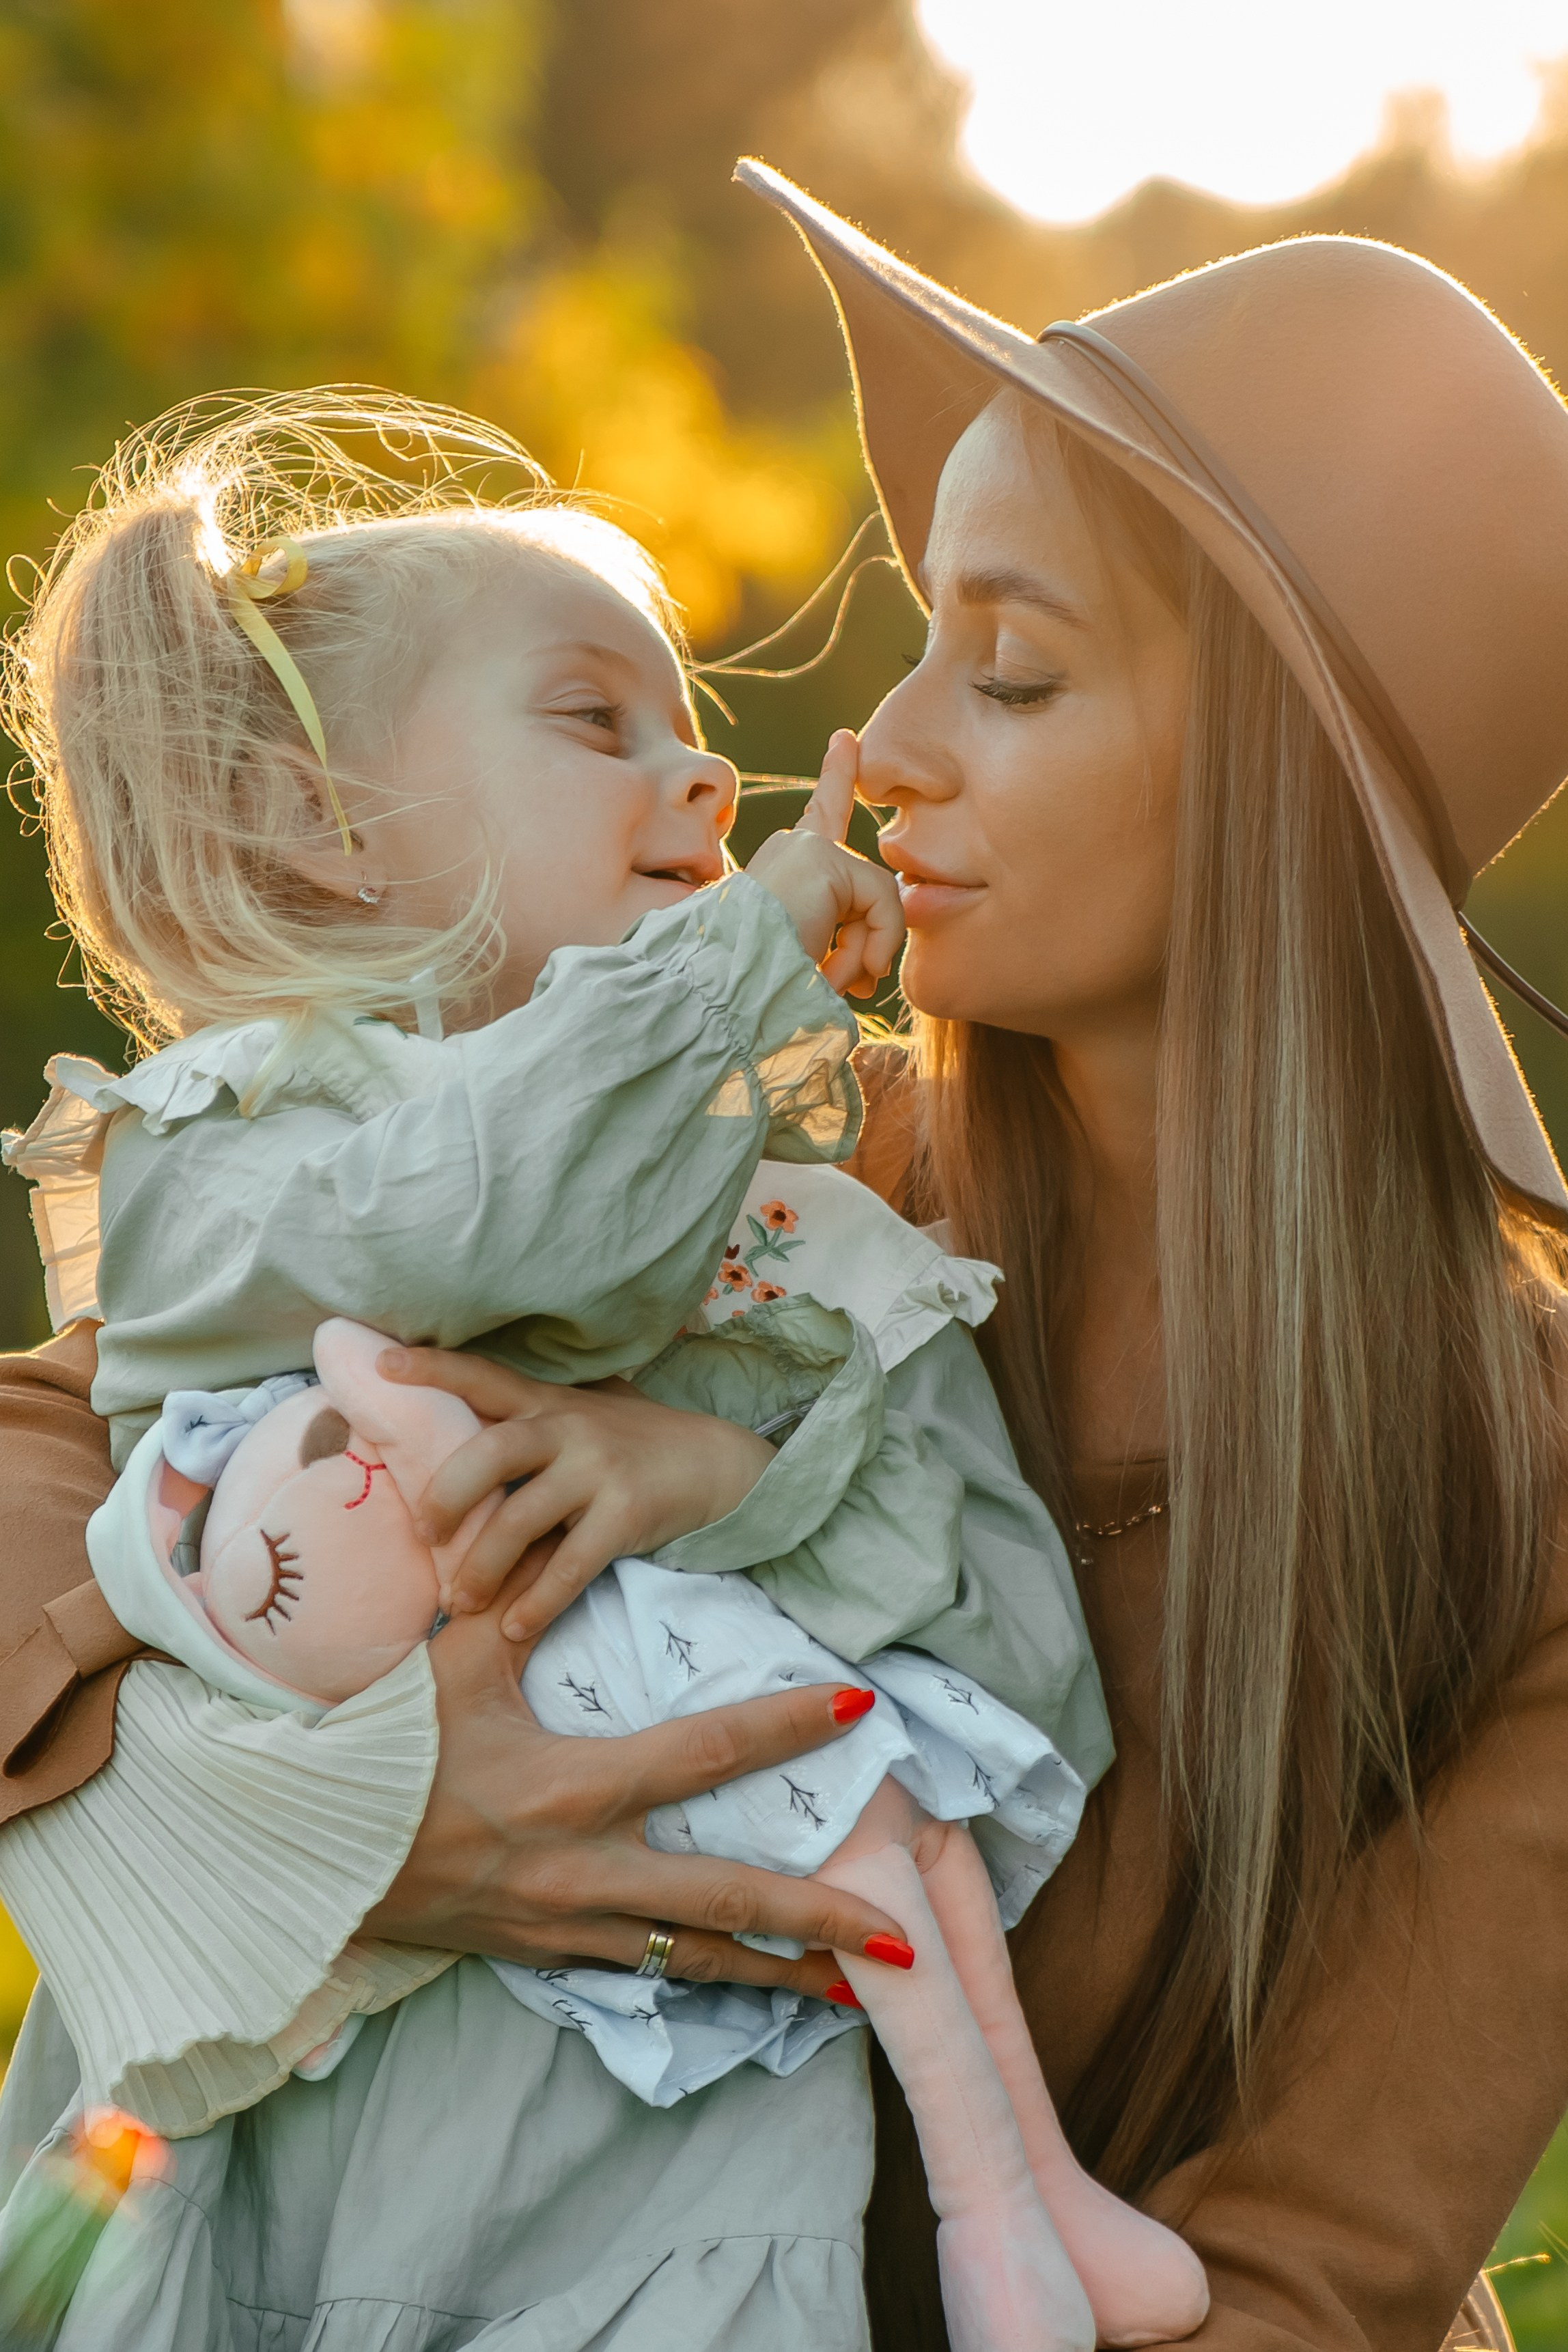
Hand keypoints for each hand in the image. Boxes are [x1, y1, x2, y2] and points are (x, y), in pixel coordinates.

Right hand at [361, 1582, 906, 2000]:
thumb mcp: (454, 1665)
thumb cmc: (380, 1750)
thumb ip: (517, 1598)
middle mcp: (584, 1869)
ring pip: (693, 1960)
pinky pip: (639, 1976)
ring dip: (778, 1976)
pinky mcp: (543, 1960)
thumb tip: (554, 1529)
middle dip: (821, 1916)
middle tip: (901, 1934)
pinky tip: (747, 1986)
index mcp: (573, 1787)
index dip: (788, 1726)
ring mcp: (566, 1927)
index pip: (708, 1750)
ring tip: (854, 1989)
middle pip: (729, 1898)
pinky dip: (699, 1981)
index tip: (859, 1707)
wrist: (304, 1856)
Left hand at [378, 1347, 775, 1636]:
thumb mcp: (587, 1412)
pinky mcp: (627, 1514)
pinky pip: (570, 1566)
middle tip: (424, 1535)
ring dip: (483, 1569)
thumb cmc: (638, 1442)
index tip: (382, 1363)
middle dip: (446, 1496)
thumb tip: (460, 1421)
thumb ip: (533, 1416)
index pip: (483, 1376)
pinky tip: (514, 1629)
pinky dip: (538, 1603)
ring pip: (522, 1520)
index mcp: (549, 1403)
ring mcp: (599, 1470)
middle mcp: (569, 1428)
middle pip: (491, 1453)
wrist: (719, 1463)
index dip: (432, 1367)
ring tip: (458, 1604)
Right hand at [745, 729, 903, 997]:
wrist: (723, 989)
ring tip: (827, 978)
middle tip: (850, 986)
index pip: (820, 816)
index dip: (835, 777)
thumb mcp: (805, 961)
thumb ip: (839, 946)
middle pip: (869, 890)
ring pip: (877, 902)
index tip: (846, 738)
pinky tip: (838, 969)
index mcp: (784, 866)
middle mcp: (793, 847)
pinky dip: (875, 944)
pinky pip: (883, 902)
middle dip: (868, 945)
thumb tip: (878, 965)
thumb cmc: (757, 988)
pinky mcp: (823, 858)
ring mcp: (808, 847)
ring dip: (862, 954)